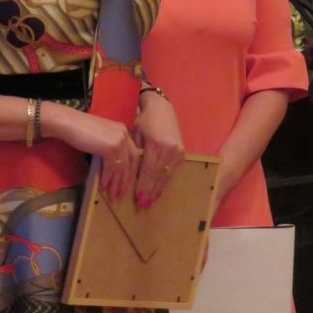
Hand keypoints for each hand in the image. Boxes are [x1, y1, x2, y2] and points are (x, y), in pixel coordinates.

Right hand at [40, 102, 139, 199]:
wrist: (69, 123)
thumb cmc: (81, 130)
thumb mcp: (101, 138)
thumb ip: (110, 148)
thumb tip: (113, 169)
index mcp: (123, 130)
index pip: (133, 154)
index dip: (130, 170)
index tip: (126, 183)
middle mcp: (124, 134)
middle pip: (130, 162)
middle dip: (125, 180)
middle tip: (121, 194)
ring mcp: (119, 140)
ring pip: (121, 167)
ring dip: (116, 183)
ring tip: (113, 195)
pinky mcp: (111, 147)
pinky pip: (111, 167)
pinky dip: (108, 178)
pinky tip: (103, 186)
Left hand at [132, 92, 184, 208]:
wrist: (161, 108)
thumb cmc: (144, 121)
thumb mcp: (136, 136)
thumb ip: (135, 156)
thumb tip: (130, 177)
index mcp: (157, 144)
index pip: (148, 170)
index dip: (143, 185)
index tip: (137, 198)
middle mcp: (170, 149)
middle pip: (158, 175)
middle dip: (150, 191)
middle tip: (142, 205)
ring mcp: (178, 151)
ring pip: (166, 175)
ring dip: (158, 189)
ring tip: (150, 202)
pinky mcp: (182, 152)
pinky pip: (172, 171)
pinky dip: (164, 181)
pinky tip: (158, 190)